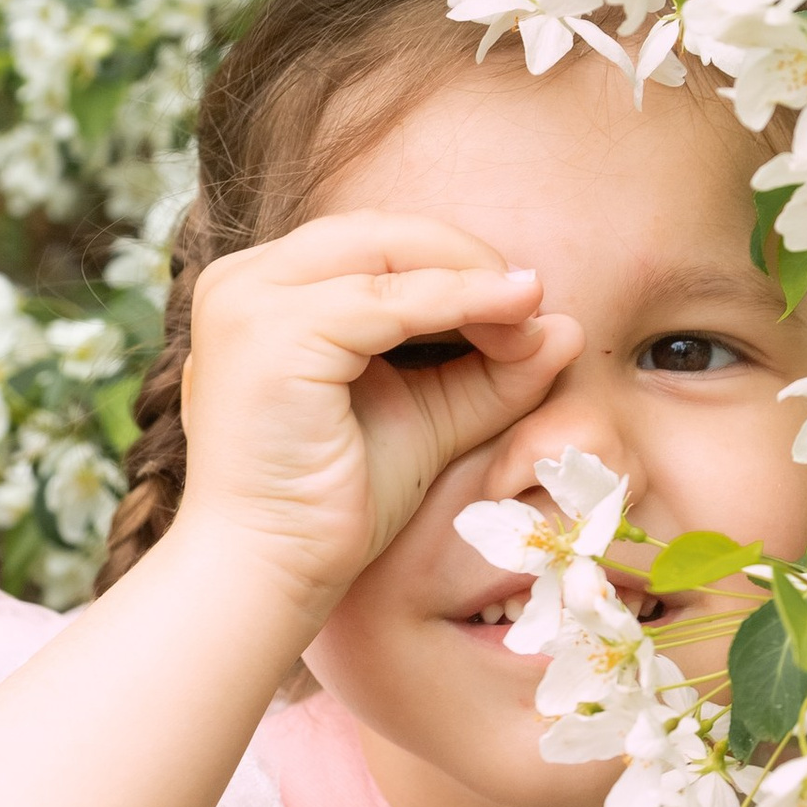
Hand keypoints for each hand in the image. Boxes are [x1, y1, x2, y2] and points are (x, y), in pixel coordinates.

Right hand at [177, 209, 580, 618]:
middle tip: (535, 300)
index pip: (373, 246)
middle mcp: (242, 280)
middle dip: (467, 259)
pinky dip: (460, 303)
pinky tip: (512, 324)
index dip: (455, 263)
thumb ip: (485, 372)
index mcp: (261, 290)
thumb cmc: (330, 503)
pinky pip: (388, 300)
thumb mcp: (423, 417)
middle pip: (380, 233)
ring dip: (472, 277)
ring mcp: (248, 301)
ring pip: (387, 253)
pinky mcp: (273, 332)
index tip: (525, 305)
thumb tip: (565, 327)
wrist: (268, 573)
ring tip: (531, 312)